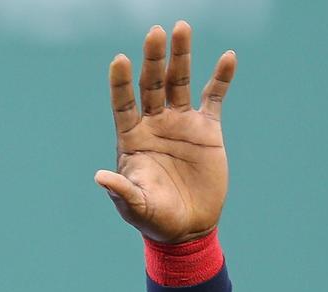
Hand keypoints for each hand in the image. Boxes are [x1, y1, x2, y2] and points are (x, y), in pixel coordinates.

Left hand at [95, 21, 236, 244]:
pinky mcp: (207, 130)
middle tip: (155, 31)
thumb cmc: (154, 218)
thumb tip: (100, 177)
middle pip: (151, 84)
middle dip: (153, 59)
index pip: (123, 104)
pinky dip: (221, 78)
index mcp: (132, 139)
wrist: (188, 227)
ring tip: (182, 27)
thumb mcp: (135, 206)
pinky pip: (214, 97)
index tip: (119, 59)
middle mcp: (154, 125)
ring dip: (181, 56)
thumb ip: (121, 191)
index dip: (120, 82)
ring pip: (180, 82)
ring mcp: (180, 124)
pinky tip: (227, 57)